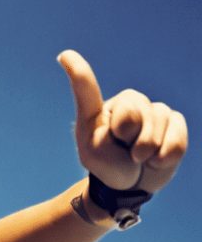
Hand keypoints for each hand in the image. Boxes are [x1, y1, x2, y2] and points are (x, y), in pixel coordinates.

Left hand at [60, 50, 186, 193]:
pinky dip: (168, 153)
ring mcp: (150, 110)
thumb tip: (129, 120)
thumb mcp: (94, 156)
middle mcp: (124, 103)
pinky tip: (157, 160)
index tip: (64, 56)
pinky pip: (177, 135)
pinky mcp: (173, 121)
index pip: (87, 89)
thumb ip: (107, 136)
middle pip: (133, 109)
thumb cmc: (107, 166)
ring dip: (148, 149)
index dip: (78, 72)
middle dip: (131, 136)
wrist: (132, 184)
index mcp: (97, 110)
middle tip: (125, 152)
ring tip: (138, 158)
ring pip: (158, 121)